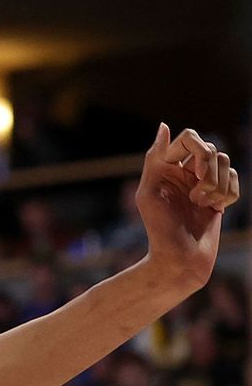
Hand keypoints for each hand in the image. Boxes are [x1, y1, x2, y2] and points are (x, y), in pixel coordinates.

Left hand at [137, 123, 239, 290]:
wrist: (180, 259)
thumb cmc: (160, 228)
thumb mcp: (149, 192)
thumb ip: (155, 158)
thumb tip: (164, 126)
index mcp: (165, 165)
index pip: (189, 138)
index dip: (198, 151)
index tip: (194, 174)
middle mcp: (184, 171)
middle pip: (211, 149)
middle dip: (209, 172)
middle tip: (197, 197)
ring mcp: (204, 183)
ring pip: (225, 163)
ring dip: (218, 186)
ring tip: (202, 205)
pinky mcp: (220, 196)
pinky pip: (236, 181)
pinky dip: (229, 195)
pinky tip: (215, 210)